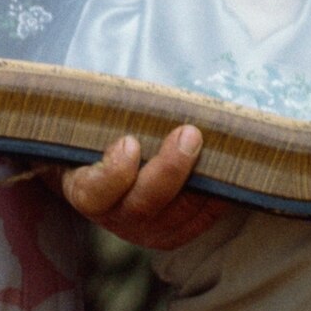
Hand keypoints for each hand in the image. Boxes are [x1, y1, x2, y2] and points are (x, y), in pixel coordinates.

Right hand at [62, 128, 225, 250]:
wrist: (106, 170)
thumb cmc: (100, 138)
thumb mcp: (92, 124)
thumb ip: (105, 112)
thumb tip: (129, 76)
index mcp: (85, 189)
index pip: (94, 192)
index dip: (113, 172)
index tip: (129, 141)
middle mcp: (114, 217)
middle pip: (143, 205)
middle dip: (170, 170)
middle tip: (189, 134)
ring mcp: (145, 231)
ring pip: (176, 215)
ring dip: (198, 181)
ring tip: (214, 146)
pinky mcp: (173, 234)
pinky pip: (198, 221)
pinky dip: (214, 197)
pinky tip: (225, 169)